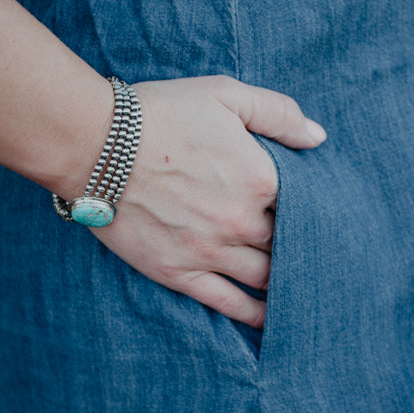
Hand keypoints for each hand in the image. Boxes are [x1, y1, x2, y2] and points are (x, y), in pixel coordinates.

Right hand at [91, 75, 325, 327]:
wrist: (94, 143)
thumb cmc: (161, 112)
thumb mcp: (226, 94)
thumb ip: (279, 114)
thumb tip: (319, 139)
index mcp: (261, 177)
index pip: (306, 204)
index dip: (312, 208)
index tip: (315, 211)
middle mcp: (241, 221)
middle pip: (288, 243)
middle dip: (299, 245)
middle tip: (310, 250)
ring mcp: (210, 251)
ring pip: (264, 277)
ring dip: (283, 280)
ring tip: (296, 284)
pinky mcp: (179, 272)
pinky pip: (228, 303)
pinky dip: (253, 314)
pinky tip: (268, 318)